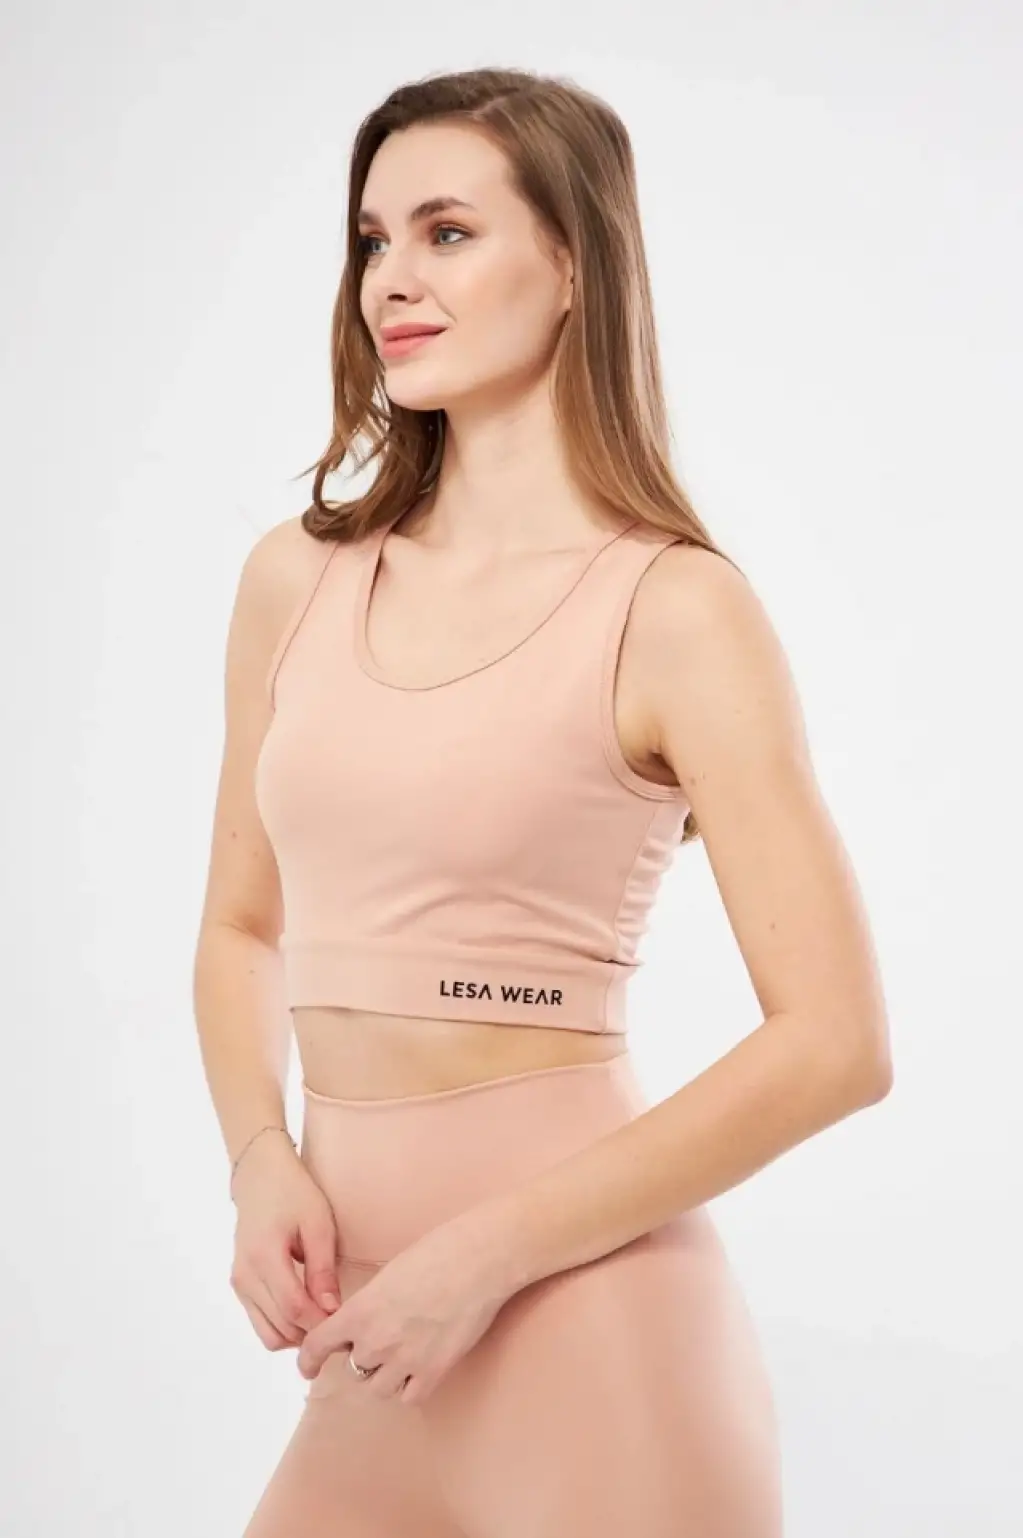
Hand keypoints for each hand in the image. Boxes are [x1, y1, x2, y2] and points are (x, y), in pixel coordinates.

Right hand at [230, 1134, 342, 1350]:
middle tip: (340, 1324)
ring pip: (268, 1334)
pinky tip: (306, 1310)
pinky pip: (261, 1322)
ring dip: (297, 1335)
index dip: (320, 1323)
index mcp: (264, 1257)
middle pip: (280, 1327)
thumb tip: (332, 1309)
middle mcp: (245, 1276)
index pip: (293, 1308)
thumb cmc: (293, 1192)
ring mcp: (239, 1283)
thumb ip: (322, 1269)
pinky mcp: (240, 1285)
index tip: (345, 1322)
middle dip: (312, 1333)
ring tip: (324, 1318)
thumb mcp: (317, 1224)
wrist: (260, 1176)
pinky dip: (284, 1326)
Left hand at [296, 1207, 512, 1404]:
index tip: (308, 1368)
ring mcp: (405, 1360)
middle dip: (364, 1357)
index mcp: (360, 1310)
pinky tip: (422, 1367)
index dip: (308, 1360)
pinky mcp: (434, 1372)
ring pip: (379, 1388)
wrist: (478, 1260)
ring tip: (406, 1353)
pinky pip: (409, 1398)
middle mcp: (376, 1340)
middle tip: (384, 1341)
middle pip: (354, 1368)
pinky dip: (412, 1387)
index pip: (317, 1346)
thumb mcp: (388, 1275)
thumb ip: (368, 1305)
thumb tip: (360, 1325)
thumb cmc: (437, 1253)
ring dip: (387, 1375)